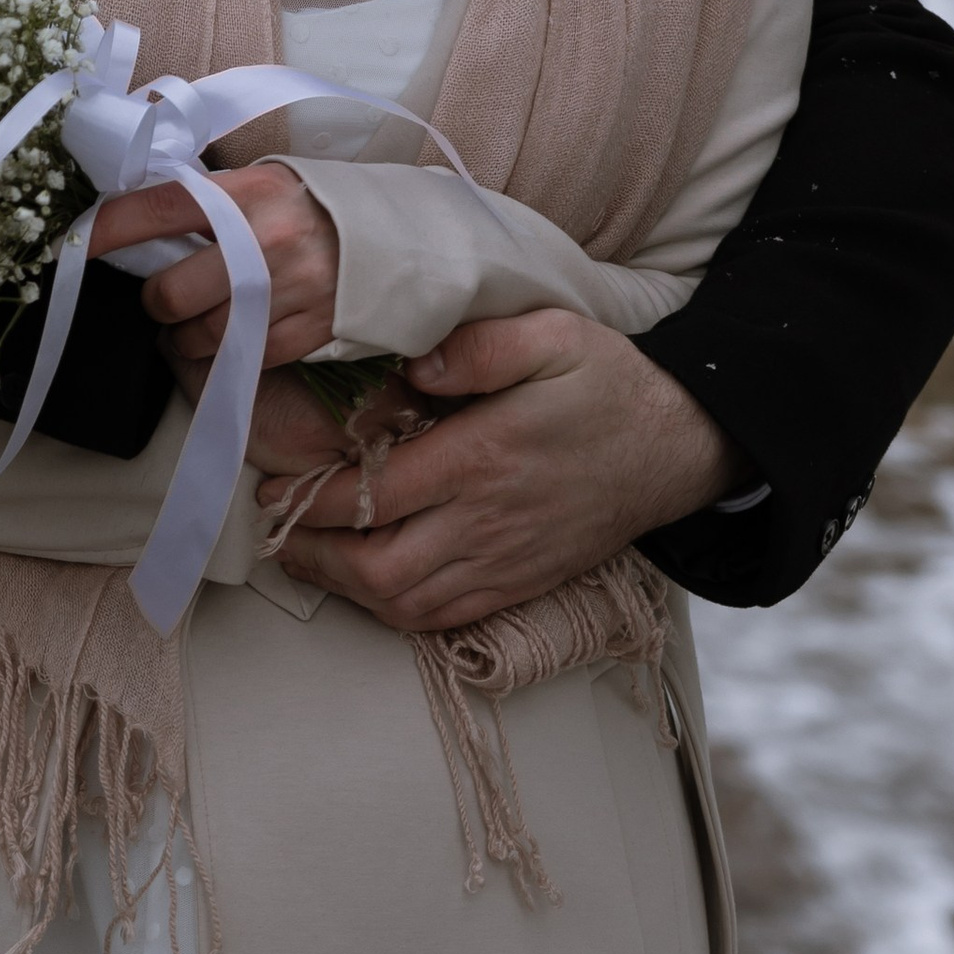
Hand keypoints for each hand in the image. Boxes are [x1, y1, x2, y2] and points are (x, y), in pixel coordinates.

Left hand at [88, 164, 339, 369]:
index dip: (107, 230)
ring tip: (207, 317)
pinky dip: (234, 352)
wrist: (402, 236)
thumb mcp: (264, 182)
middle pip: (171, 293)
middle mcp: (265, 239)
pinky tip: (243, 333)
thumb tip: (136, 214)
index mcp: (247, 190)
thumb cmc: (316, 207)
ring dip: (192, 335)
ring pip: (203, 335)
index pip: (157, 208)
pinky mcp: (311, 331)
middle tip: (169, 296)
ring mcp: (290, 289)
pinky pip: (246, 357)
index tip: (72, 244)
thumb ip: (207, 199)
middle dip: (160, 303)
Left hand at [263, 310, 743, 632]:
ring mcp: (505, 562)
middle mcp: (488, 523)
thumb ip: (481, 346)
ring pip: (405, 604)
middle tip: (279, 525)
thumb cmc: (608, 384)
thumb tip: (416, 367)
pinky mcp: (521, 584)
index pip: (375, 496)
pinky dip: (395, 611)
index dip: (313, 498)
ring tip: (309, 555)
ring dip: (346, 588)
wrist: (677, 445)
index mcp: (484, 459)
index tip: (276, 482)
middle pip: (379, 569)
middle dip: (315, 554)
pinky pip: (444, 619)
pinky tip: (369, 584)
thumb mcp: (554, 334)